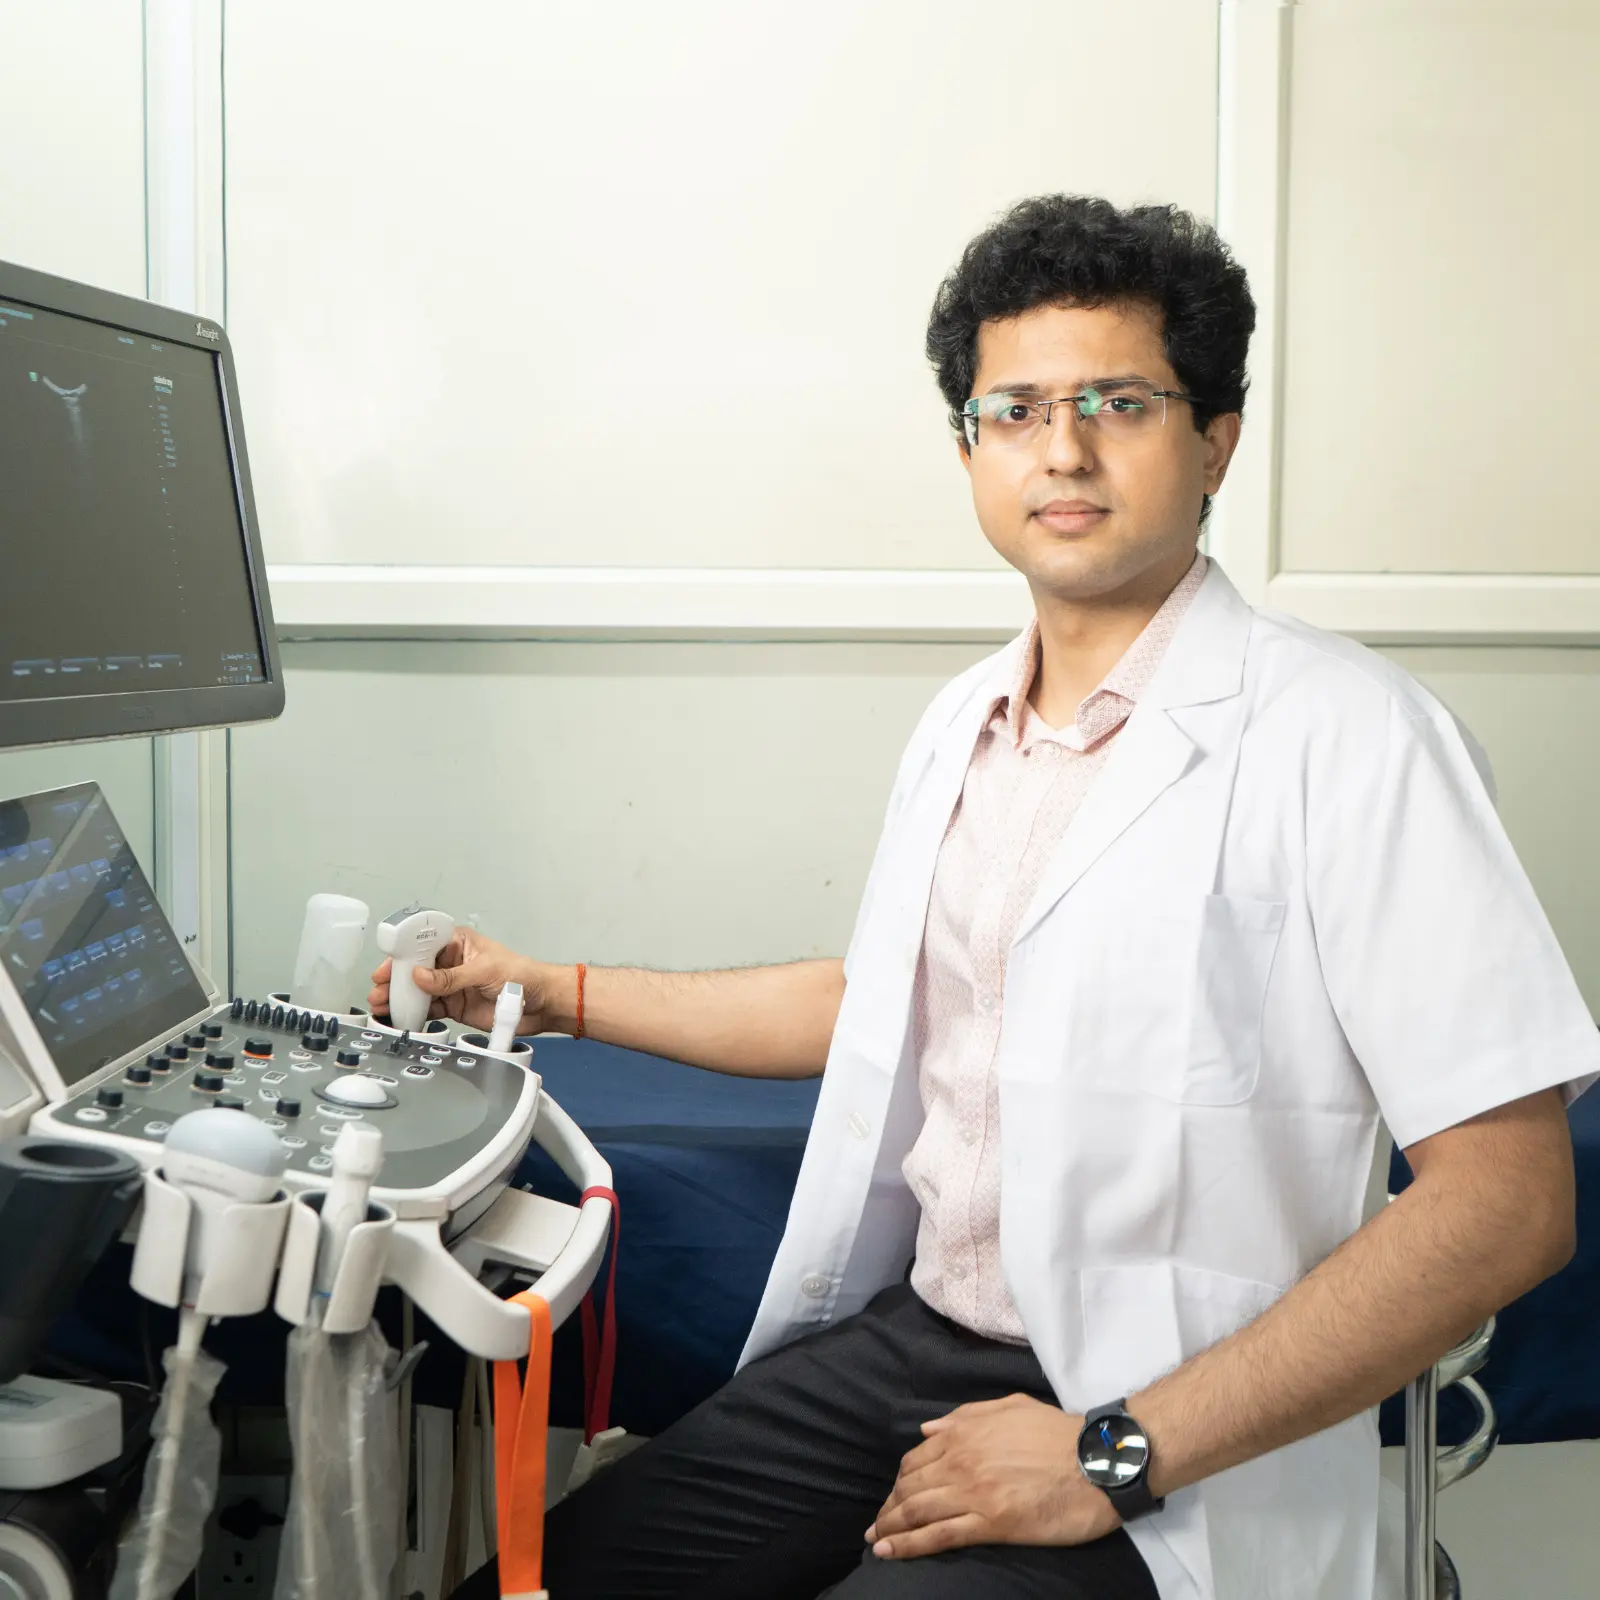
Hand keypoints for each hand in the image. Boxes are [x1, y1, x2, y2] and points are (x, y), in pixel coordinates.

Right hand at [367, 928, 548, 1033]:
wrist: (541, 1003)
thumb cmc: (522, 974)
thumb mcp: (485, 970)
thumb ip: (451, 977)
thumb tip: (420, 976)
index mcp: (458, 943)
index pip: (424, 944)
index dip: (403, 953)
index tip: (387, 965)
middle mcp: (450, 963)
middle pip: (415, 969)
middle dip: (395, 979)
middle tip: (378, 989)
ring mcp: (451, 986)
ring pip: (419, 991)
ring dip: (400, 998)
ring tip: (381, 1006)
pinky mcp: (454, 1007)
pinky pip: (429, 1010)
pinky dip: (414, 1014)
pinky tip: (399, 1017)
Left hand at [866, 1395, 1117, 1560]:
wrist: (1096, 1460)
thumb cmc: (1057, 1433)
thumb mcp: (1010, 1406)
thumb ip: (965, 1416)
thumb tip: (928, 1428)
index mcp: (964, 1432)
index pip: (916, 1459)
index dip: (900, 1481)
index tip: (893, 1496)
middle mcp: (962, 1461)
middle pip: (910, 1487)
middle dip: (888, 1507)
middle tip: (877, 1524)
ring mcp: (974, 1493)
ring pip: (917, 1511)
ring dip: (889, 1527)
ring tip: (875, 1541)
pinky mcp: (991, 1524)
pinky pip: (940, 1536)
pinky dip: (908, 1545)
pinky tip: (889, 1553)